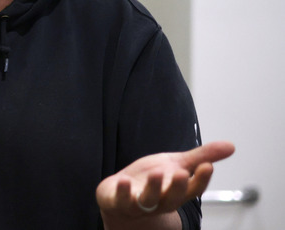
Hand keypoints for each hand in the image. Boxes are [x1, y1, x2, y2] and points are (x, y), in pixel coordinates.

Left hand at [96, 141, 234, 224]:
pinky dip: (123, 192)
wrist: (120, 197)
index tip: (207, 166)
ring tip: (155, 173)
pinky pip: (121, 200)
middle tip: (181, 173)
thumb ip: (201, 156)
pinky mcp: (118, 202)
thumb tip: (231, 145)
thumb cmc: (152, 180)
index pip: (192, 189)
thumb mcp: (177, 165)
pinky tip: (124, 180)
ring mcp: (139, 204)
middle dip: (177, 187)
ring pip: (148, 200)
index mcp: (177, 191)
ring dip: (152, 188)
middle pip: (172, 197)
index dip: (200, 180)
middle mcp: (160, 200)